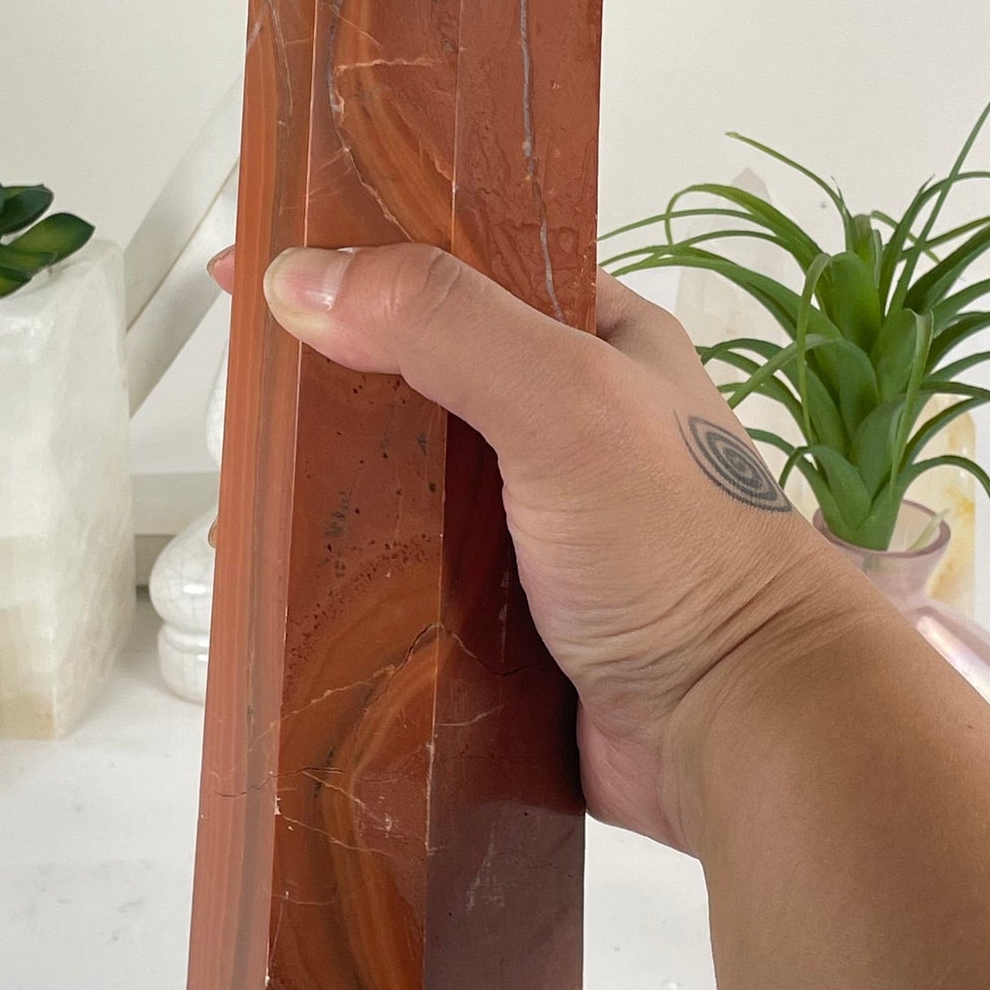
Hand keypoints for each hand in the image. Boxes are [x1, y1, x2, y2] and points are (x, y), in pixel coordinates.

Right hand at [208, 242, 877, 846]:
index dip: (361, 257)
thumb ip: (446, 324)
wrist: (742, 732)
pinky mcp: (509, 612)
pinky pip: (411, 579)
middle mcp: (564, 426)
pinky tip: (298, 578)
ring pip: (407, 484)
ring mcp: (536, 523)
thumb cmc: (687, 557)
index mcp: (595, 343)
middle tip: (247, 394)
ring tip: (249, 490)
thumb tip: (309, 278)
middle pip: (418, 378)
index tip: (259, 265)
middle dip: (332, 382)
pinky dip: (358, 577)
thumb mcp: (566, 400)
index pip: (459, 266)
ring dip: (336, 488)